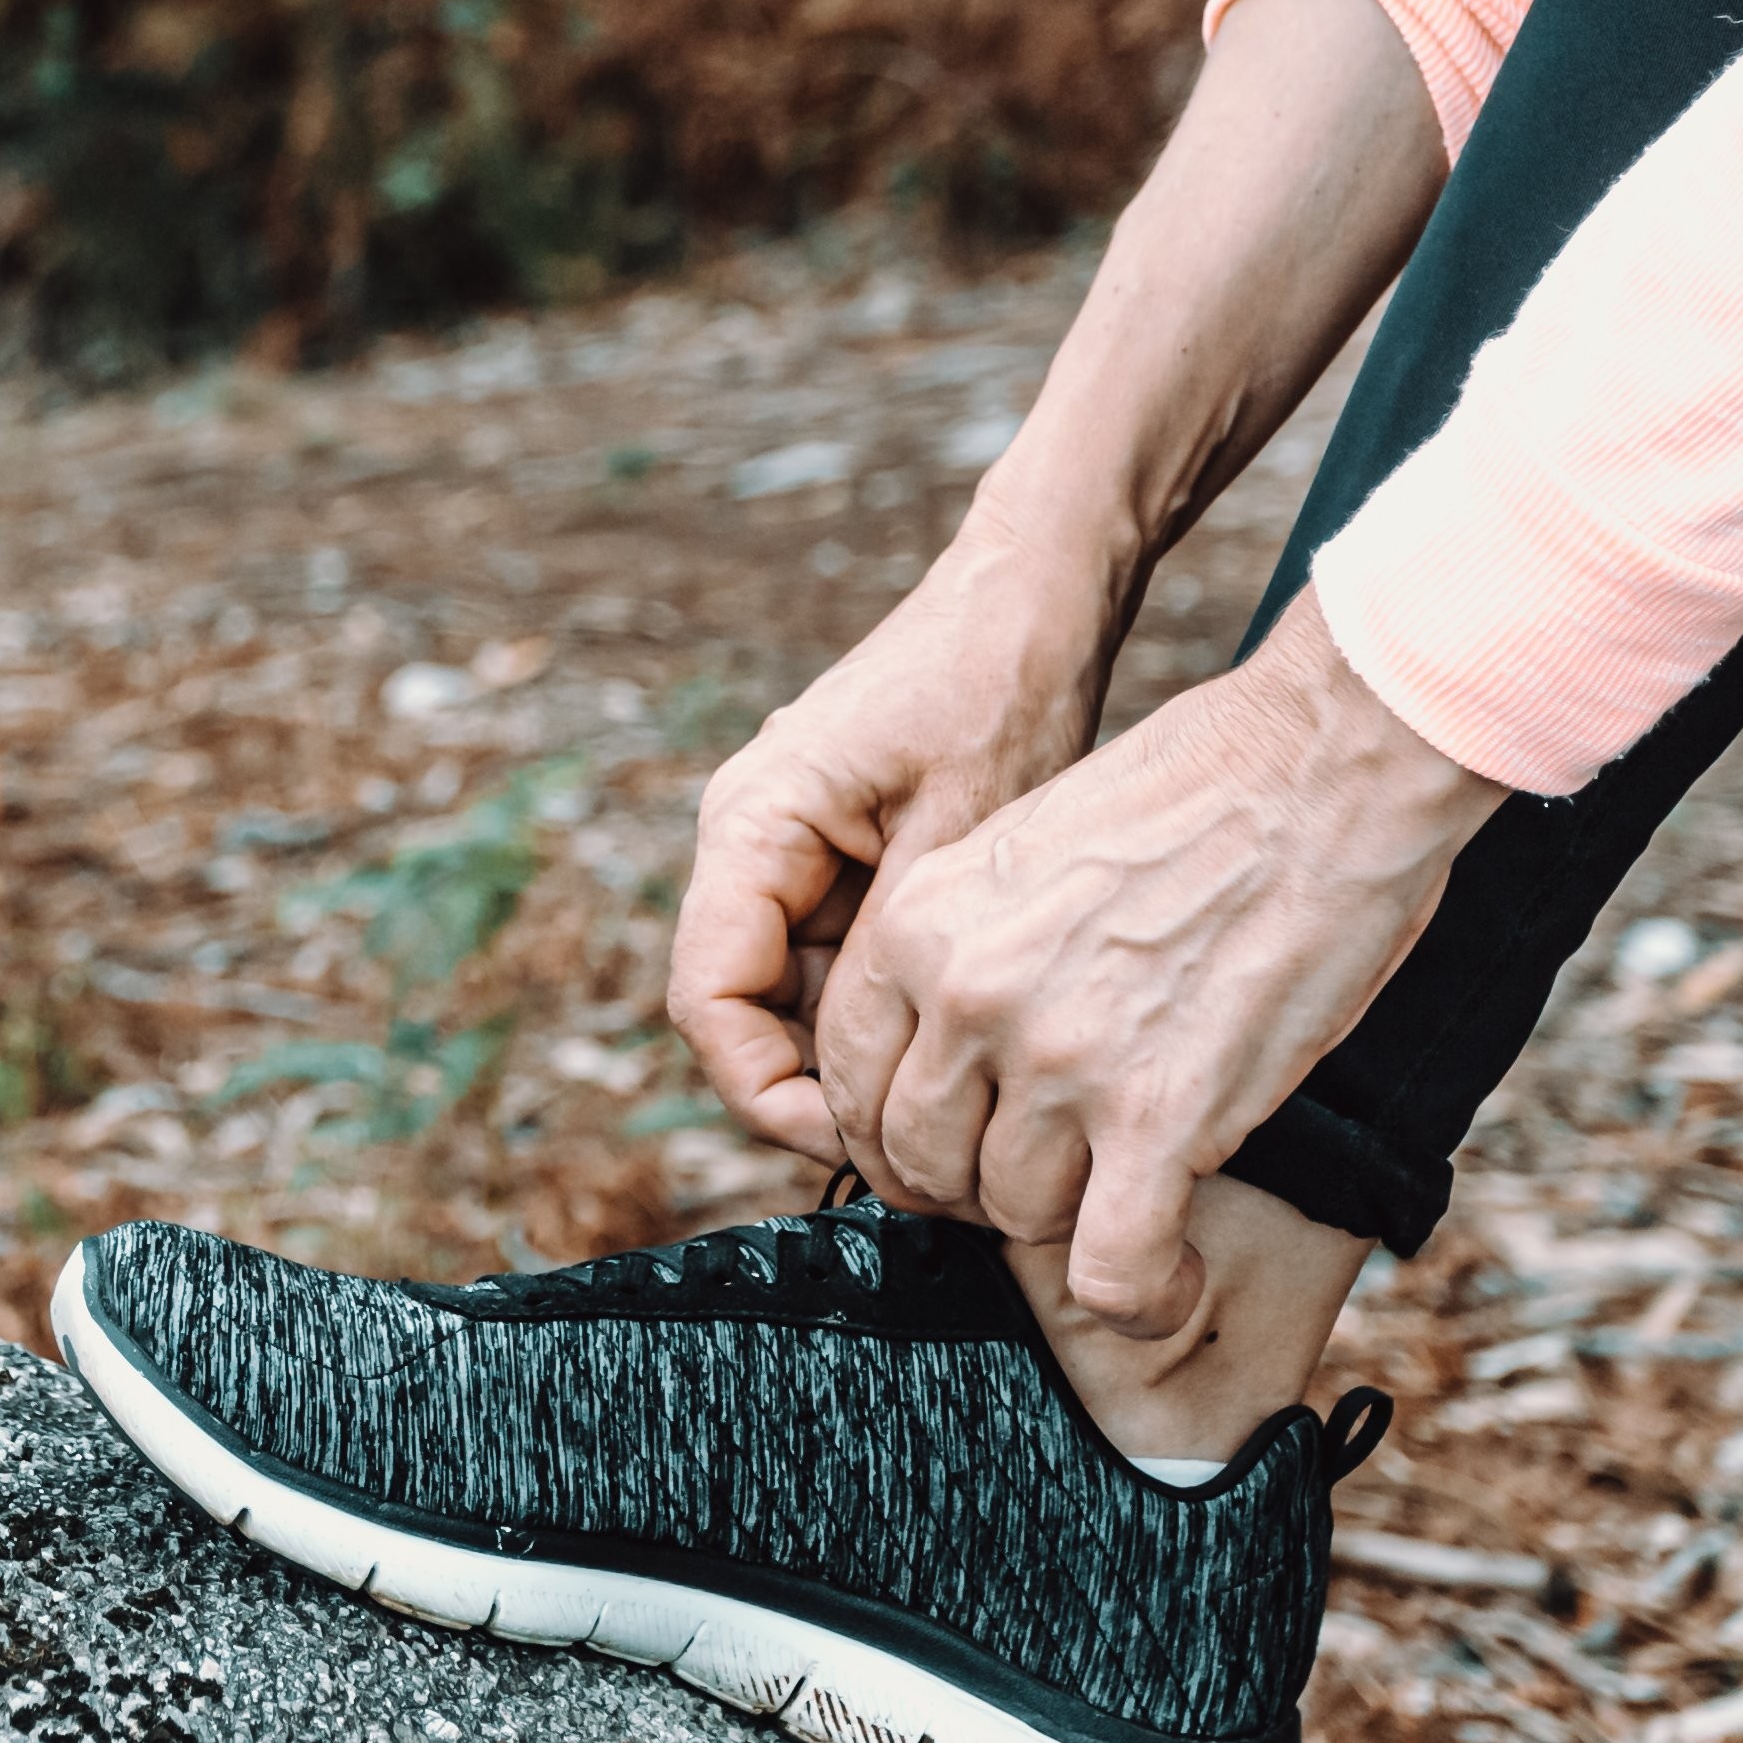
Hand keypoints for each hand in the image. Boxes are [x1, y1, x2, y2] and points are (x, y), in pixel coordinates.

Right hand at [665, 507, 1124, 1168]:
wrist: (1035, 592)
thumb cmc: (1001, 686)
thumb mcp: (961, 839)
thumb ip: (895, 962)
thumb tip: (865, 1088)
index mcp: (751, 825)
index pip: (708, 1003)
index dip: (763, 1094)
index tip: (855, 1141)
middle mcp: (747, 839)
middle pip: (740, 1010)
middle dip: (814, 1086)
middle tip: (921, 1150)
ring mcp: (788, 847)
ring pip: (788, 994)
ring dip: (853, 1053)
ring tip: (951, 1103)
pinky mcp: (834, 852)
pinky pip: (832, 958)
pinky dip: (882, 1008)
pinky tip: (958, 1041)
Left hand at [809, 591, 1504, 1333]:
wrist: (1324, 765)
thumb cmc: (1197, 796)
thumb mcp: (1025, 850)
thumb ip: (969, 952)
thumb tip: (954, 1061)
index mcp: (921, 925)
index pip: (851, 1084)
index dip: (903, 1137)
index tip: (960, 1148)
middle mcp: (969, 996)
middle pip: (923, 1165)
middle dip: (978, 1191)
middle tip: (1051, 1180)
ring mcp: (1059, 1059)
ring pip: (1015, 1218)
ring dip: (1072, 1226)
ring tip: (1131, 1197)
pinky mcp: (1160, 1114)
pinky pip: (1110, 1270)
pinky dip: (1139, 1299)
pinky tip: (1167, 1284)